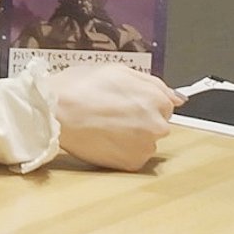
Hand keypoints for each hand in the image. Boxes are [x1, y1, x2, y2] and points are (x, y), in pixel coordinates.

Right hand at [46, 64, 185, 170]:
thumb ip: (153, 82)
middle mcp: (157, 125)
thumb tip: (178, 97)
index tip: (123, 100)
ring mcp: (145, 146)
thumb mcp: (116, 70)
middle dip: (138, 119)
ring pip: (145, 140)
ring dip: (131, 135)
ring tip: (103, 124)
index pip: (164, 104)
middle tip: (110, 111)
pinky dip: (121, 149)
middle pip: (156, 123)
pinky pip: (133, 156)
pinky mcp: (131, 163)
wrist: (54, 111)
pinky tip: (103, 137)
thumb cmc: (79, 86)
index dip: (140, 100)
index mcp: (156, 99)